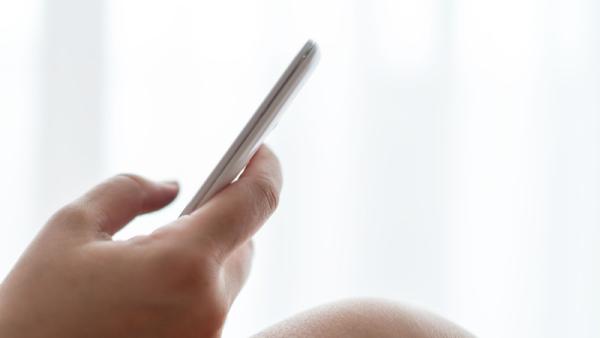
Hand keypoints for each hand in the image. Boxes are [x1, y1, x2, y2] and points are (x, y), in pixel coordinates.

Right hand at [0, 146, 281, 337]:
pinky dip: (192, 289)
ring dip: (201, 258)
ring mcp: (208, 335)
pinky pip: (210, 307)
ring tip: (147, 265)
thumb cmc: (37, 311)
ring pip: (226, 277)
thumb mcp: (72, 229)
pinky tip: (151, 293)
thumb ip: (130, 191)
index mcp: (184, 264)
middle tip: (176, 217)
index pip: (254, 202)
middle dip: (216, 221)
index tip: (261, 150)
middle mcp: (209, 305)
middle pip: (242, 243)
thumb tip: (172, 187)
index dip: (264, 169)